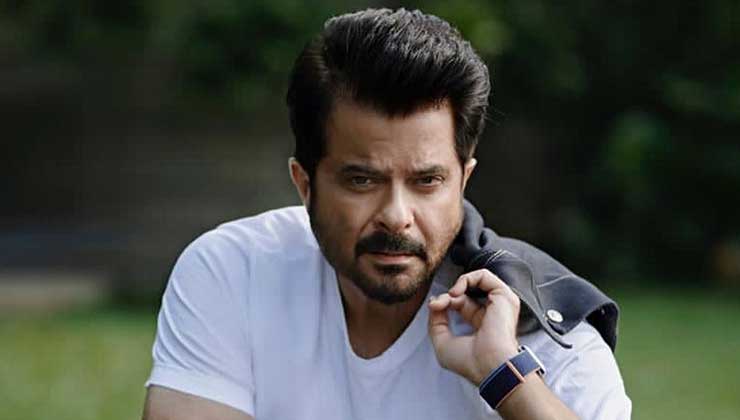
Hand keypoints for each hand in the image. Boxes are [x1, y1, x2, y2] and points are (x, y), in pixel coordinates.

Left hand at [428, 269, 521, 384]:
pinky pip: (484, 275)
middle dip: (447, 296)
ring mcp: (500, 304)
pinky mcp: (504, 296)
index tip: (434, 308)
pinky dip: (466, 279)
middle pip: (465, 293)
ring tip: (450, 296)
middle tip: (437, 305)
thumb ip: (435, 320)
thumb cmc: (470, 362)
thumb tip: (435, 301)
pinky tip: (457, 291)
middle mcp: (492, 314)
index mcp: (481, 326)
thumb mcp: (442, 342)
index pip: (460, 304)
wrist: (488, 366)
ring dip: (457, 285)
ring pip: (476, 281)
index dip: (443, 303)